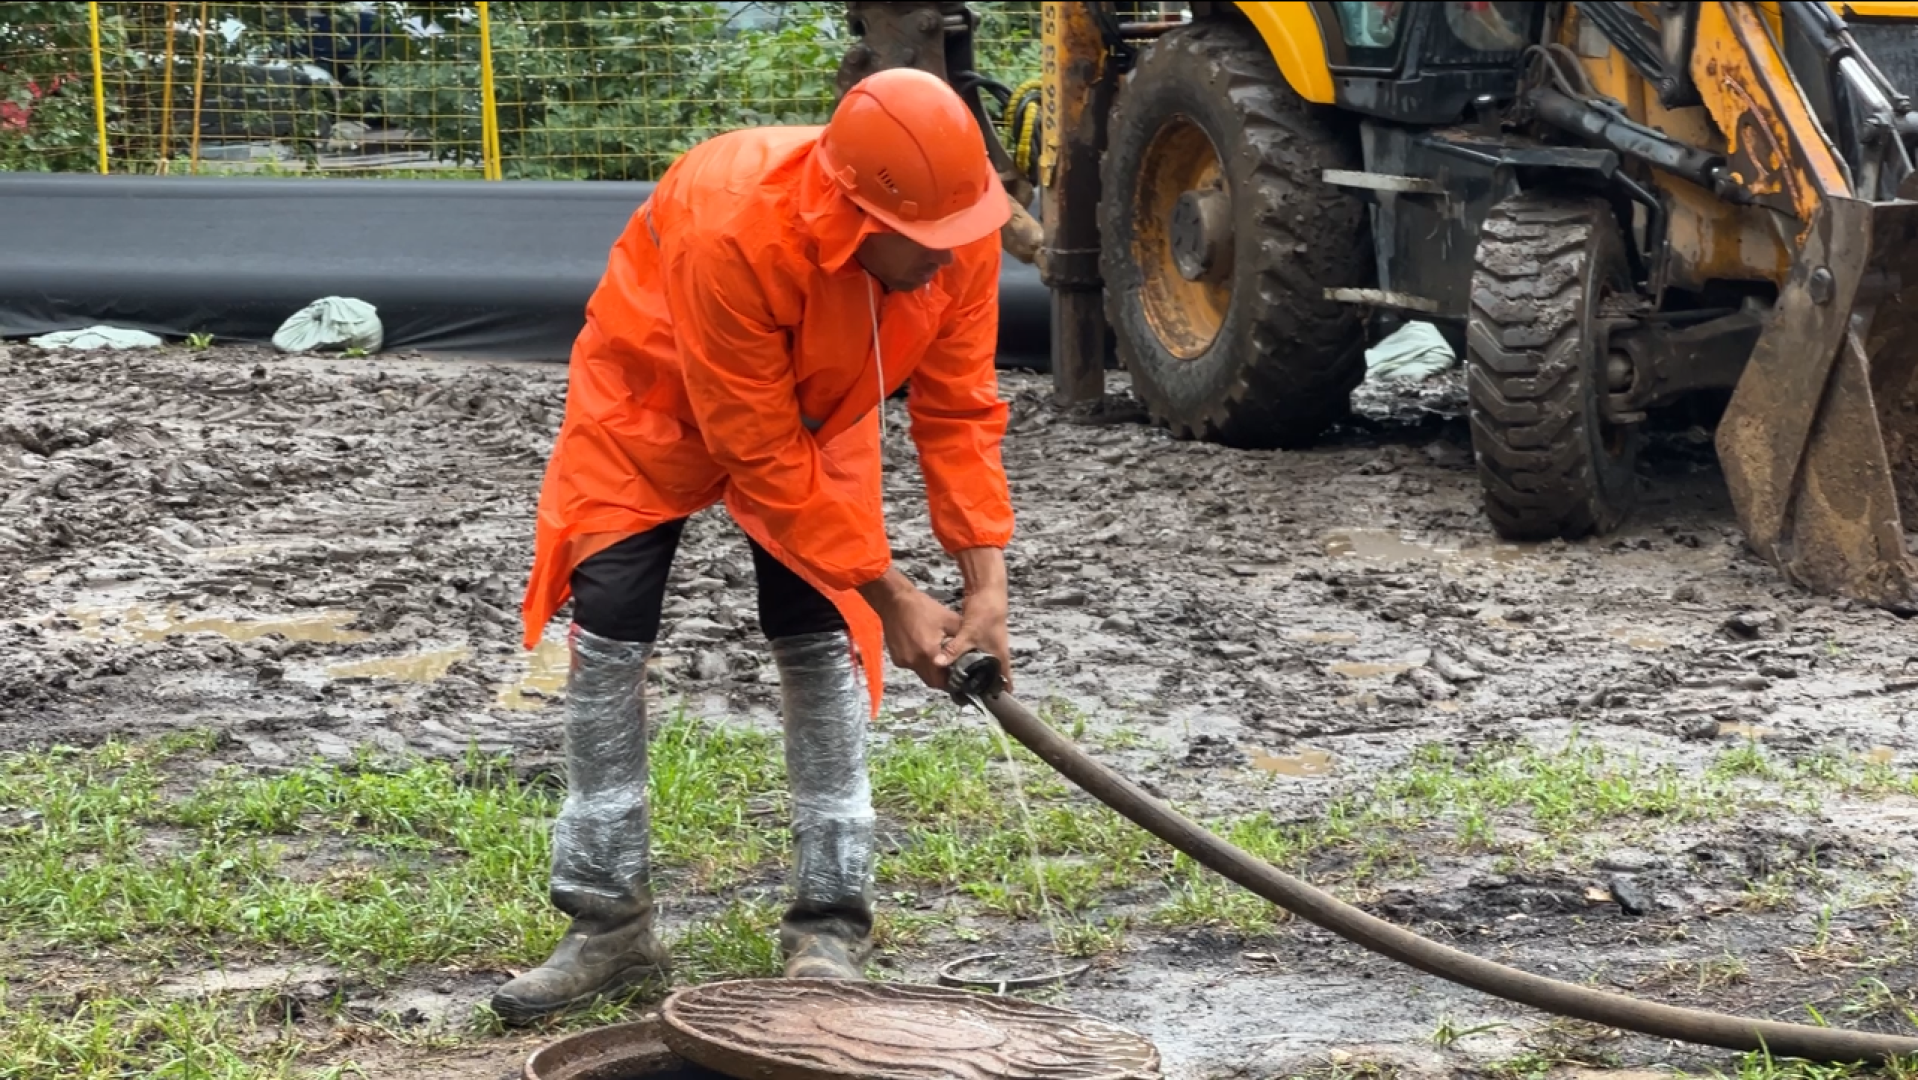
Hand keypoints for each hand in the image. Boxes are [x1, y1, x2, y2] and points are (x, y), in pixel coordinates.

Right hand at [857, 568, 961, 689]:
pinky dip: (919, 662)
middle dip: (942, 679)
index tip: (960, 678)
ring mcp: (903, 661)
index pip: (943, 681)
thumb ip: (961, 638)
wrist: (894, 600)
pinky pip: (911, 666)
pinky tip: (923, 650)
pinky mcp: (896, 658)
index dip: (953, 681)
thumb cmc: (923, 608)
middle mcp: (914, 662)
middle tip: (951, 670)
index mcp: (929, 654)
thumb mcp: (949, 619)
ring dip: (930, 670)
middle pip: (931, 681)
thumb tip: (975, 649)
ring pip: (921, 674)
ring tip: (938, 658)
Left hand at [936, 547, 1012, 693]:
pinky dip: (969, 660)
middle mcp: (998, 652)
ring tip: (961, 683)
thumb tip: (938, 664)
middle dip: (981, 685)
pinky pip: (977, 654)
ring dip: (974, 672)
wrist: (989, 591)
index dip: (999, 693)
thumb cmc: (985, 613)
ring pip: (983, 664)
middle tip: (968, 696)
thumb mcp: (968, 633)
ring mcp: (991, 645)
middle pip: (991, 674)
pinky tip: (957, 663)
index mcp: (999, 655)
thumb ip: (953, 650)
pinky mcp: (983, 637)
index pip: (1004, 679)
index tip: (993, 704)